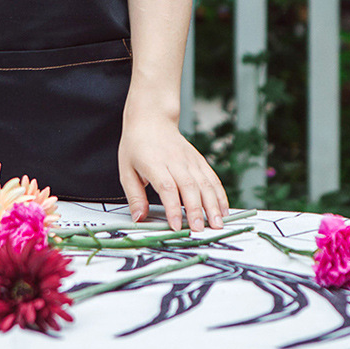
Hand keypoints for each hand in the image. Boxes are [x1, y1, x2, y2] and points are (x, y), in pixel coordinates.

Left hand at [118, 107, 228, 232]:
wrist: (151, 119)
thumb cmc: (136, 146)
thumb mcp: (126, 170)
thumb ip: (134, 196)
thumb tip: (139, 218)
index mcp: (153, 163)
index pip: (166, 187)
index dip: (173, 208)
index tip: (176, 225)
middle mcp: (174, 160)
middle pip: (189, 186)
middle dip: (196, 210)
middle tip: (200, 230)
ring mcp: (189, 159)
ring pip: (204, 183)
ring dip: (212, 205)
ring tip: (217, 224)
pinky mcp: (198, 160)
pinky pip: (212, 178)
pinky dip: (219, 194)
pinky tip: (223, 210)